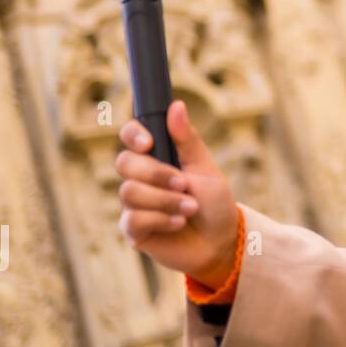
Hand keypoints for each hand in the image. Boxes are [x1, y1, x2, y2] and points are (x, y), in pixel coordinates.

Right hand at [115, 100, 239, 289]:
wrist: (221, 241)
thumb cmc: (214, 202)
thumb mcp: (205, 167)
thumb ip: (187, 140)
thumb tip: (176, 106)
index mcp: (156, 157)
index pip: (130, 136)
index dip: (133, 135)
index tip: (149, 143)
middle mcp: (140, 178)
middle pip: (125, 163)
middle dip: (157, 174)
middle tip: (184, 185)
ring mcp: (134, 204)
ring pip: (129, 192)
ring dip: (165, 200)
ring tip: (190, 208)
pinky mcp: (133, 230)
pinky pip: (133, 219)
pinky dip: (161, 220)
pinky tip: (178, 223)